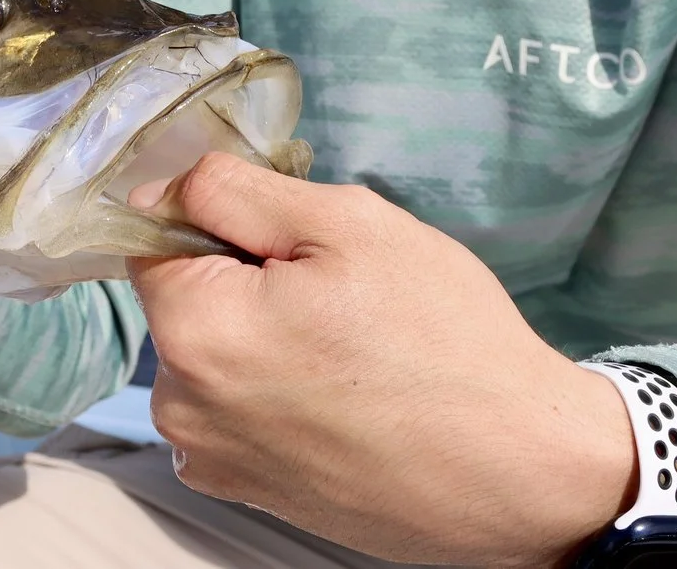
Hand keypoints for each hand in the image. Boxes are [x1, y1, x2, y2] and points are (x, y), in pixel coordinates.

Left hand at [129, 155, 636, 568]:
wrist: (522, 472)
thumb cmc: (447, 343)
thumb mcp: (348, 225)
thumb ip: (236, 192)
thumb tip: (165, 186)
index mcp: (195, 331)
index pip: (154, 236)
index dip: (222, 220)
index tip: (289, 238)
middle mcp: (182, 407)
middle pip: (186, 300)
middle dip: (247, 281)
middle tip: (340, 296)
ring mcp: (214, 459)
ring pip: (215, 354)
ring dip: (265, 338)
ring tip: (353, 352)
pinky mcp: (249, 491)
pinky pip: (240, 408)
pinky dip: (281, 392)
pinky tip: (350, 396)